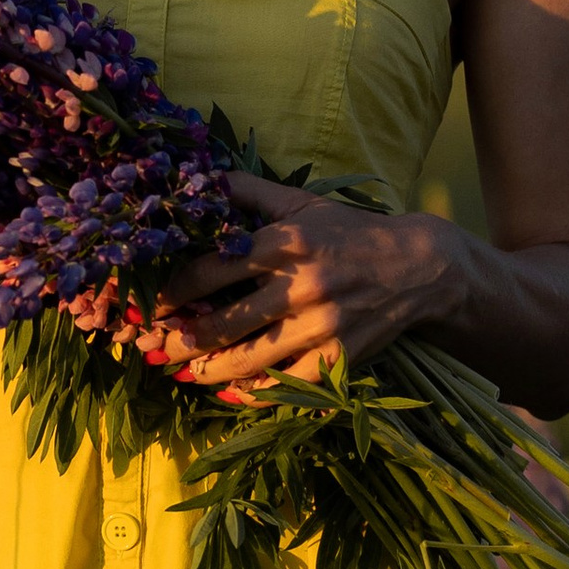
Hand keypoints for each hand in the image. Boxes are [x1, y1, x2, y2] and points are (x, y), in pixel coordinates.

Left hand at [133, 171, 456, 396]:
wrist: (420, 267)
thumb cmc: (349, 232)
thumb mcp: (301, 203)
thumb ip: (249, 191)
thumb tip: (200, 177)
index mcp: (285, 242)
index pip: (211, 270)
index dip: (173, 292)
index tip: (149, 305)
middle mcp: (302, 285)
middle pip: (223, 323)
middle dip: (180, 339)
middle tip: (152, 347)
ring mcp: (322, 326)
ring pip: (250, 360)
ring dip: (208, 371)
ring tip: (184, 372)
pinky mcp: (340, 357)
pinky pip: (287, 384)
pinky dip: (256, 392)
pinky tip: (233, 390)